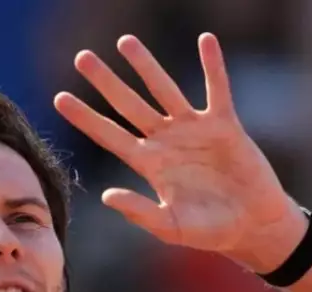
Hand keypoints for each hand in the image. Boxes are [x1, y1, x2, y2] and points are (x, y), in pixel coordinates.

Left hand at [54, 33, 299, 257]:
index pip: (109, 135)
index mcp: (149, 164)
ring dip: (146, 66)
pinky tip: (206, 40)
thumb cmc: (210, 231)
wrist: (252, 226)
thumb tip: (106, 196)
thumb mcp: (171, 227)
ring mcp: (193, 130)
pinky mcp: (224, 125)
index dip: (85, 118)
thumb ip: (140, 213)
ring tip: (125, 41)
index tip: (59, 99)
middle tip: (82, 58)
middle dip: (106, 82)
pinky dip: (212, 66)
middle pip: (128, 105)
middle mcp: (166, 141)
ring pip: (164, 90)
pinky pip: (216, 90)